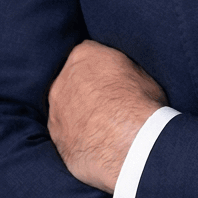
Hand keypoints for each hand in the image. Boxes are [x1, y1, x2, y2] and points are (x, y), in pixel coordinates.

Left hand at [47, 39, 167, 193]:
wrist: (129, 145)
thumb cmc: (141, 105)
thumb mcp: (142, 76)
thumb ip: (123, 71)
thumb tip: (121, 76)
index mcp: (84, 55)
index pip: (88, 52)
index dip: (101, 66)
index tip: (112, 78)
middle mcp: (63, 79)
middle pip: (72, 79)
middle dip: (86, 88)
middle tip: (108, 103)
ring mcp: (56, 109)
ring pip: (65, 107)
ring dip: (78, 113)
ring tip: (103, 127)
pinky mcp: (55, 137)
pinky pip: (64, 132)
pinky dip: (76, 136)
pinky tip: (95, 143)